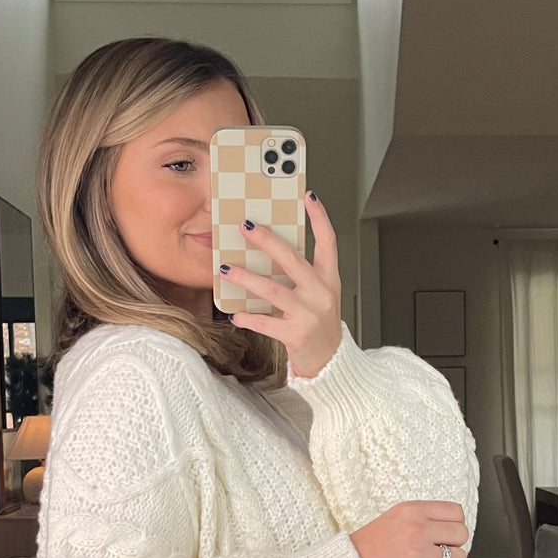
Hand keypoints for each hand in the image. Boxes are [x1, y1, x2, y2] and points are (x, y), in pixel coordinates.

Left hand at [219, 193, 341, 378]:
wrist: (331, 361)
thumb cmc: (319, 323)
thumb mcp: (319, 294)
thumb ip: (301, 274)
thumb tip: (267, 250)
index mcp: (329, 279)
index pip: (329, 242)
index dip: (320, 218)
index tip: (308, 197)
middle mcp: (321, 294)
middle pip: (293, 259)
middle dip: (267, 240)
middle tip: (246, 226)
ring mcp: (309, 314)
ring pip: (273, 290)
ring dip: (246, 277)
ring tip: (226, 268)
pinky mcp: (296, 335)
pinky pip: (266, 323)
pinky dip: (247, 318)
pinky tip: (234, 314)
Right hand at [349, 501, 470, 557]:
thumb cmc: (369, 544)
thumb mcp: (395, 517)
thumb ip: (423, 518)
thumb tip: (451, 526)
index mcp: (413, 511)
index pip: (456, 512)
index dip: (454, 524)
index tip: (447, 532)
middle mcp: (418, 530)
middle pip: (462, 534)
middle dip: (455, 544)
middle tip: (440, 549)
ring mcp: (419, 555)